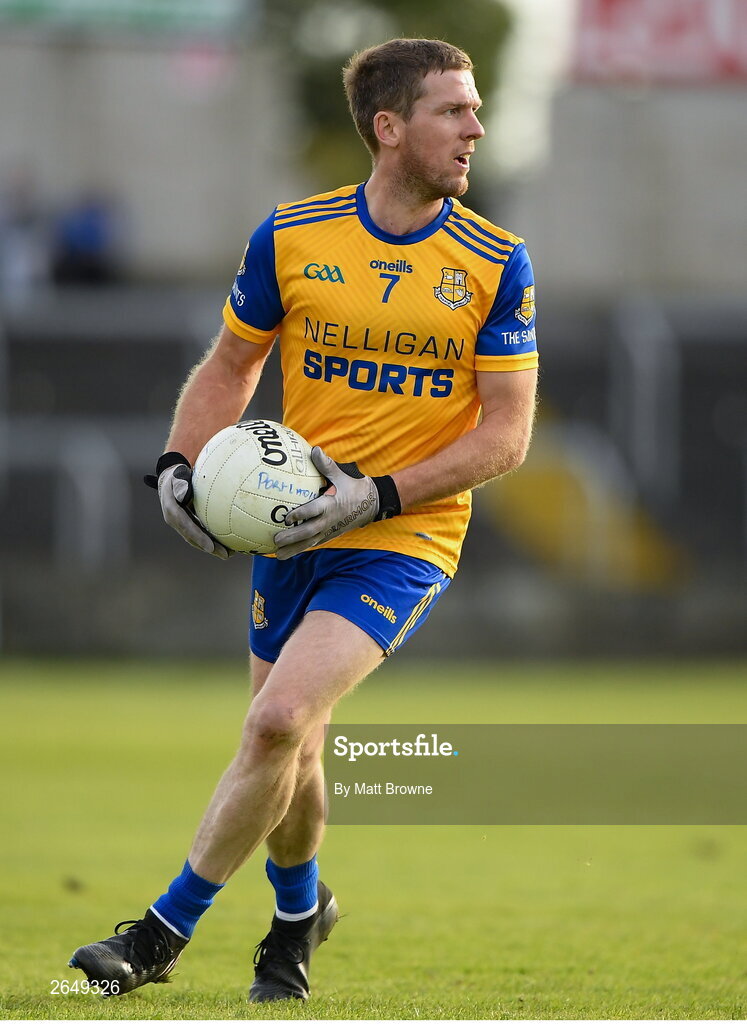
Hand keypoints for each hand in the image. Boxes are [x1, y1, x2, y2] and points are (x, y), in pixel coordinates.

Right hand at [145, 454, 231, 559]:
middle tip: (225, 555)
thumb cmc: (176, 475)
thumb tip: (183, 495)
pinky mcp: (187, 523)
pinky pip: (199, 533)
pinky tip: (226, 543)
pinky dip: (211, 539)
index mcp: (172, 510)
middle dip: (208, 548)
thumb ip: (181, 484)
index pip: (186, 526)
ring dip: (212, 548)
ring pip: (196, 538)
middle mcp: (175, 520)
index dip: (198, 537)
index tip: (210, 547)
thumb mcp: (177, 475)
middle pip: (193, 537)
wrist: (169, 479)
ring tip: (230, 553)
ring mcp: (181, 523)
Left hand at [274, 446, 396, 559]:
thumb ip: (326, 465)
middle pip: (309, 532)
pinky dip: (301, 549)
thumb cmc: (354, 487)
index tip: (287, 517)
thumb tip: (314, 450)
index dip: (301, 514)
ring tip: (277, 555)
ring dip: (294, 549)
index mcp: (331, 505)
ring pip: (310, 542)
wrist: (372, 504)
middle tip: (276, 540)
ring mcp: (330, 530)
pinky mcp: (330, 535)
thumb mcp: (342, 475)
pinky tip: (287, 553)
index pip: (314, 511)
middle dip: (292, 537)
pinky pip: (314, 543)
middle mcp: (329, 520)